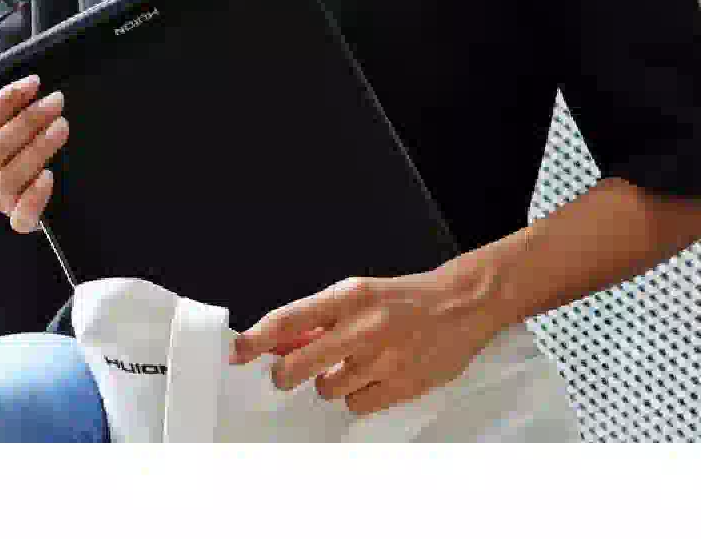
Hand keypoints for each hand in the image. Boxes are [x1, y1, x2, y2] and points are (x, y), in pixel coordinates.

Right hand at [0, 74, 65, 233]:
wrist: (49, 203)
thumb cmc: (30, 158)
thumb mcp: (18, 136)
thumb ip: (16, 117)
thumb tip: (34, 85)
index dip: (3, 100)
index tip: (34, 82)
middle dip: (26, 119)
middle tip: (56, 101)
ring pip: (7, 176)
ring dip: (36, 147)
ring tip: (62, 126)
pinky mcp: (20, 222)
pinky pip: (21, 215)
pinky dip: (34, 195)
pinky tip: (49, 176)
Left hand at [227, 267, 505, 416]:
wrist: (462, 304)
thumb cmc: (403, 299)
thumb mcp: (357, 295)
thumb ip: (319, 318)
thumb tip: (277, 342)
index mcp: (348, 296)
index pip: (288, 320)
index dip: (257, 340)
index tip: (238, 353)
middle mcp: (363, 326)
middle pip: (299, 365)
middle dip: (285, 374)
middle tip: (287, 374)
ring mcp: (383, 359)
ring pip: (326, 388)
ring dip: (329, 382)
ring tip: (352, 366)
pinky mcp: (402, 384)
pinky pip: (356, 405)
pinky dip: (357, 396)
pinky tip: (373, 378)